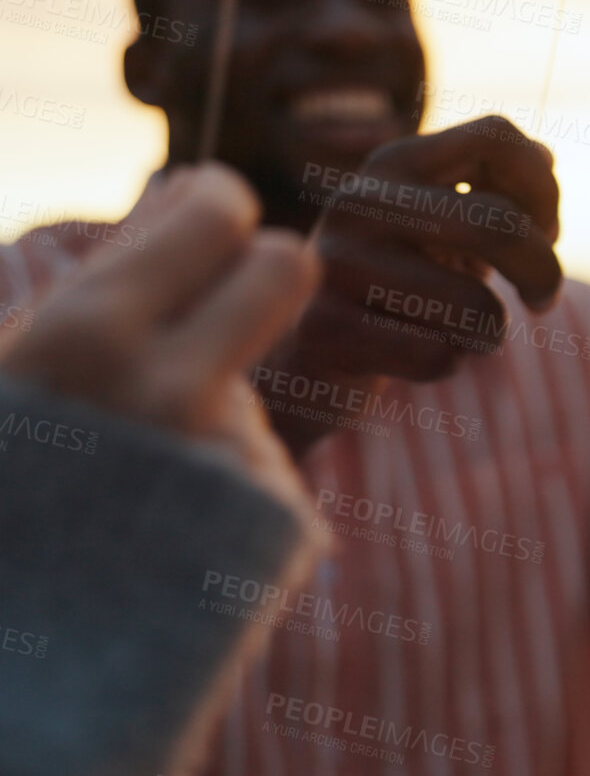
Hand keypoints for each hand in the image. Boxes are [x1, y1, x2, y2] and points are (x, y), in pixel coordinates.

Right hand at [0, 164, 319, 508]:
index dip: (210, 207)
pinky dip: (214, 480)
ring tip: (124, 474)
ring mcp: (232, 465)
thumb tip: (182, 194)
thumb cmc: (3, 487)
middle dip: (255, 267)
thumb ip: (93, 284)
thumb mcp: (10, 373)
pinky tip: (153, 527)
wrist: (11, 672)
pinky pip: (253, 461)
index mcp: (85, 339)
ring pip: (251, 378)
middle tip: (214, 289)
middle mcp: (177, 395)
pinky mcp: (272, 529)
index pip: (217, 214)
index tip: (197, 214)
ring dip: (208, 402)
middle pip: (285, 267)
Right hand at [277, 115, 562, 384]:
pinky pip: (438, 355)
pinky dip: (446, 364)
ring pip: (475, 308)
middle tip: (543, 299)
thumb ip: (496, 190)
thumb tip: (545, 155)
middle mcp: (361, 199)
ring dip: (488, 333)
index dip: (544, 187)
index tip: (547, 231)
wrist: (307, 353)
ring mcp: (336, 263)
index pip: (497, 135)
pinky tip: (412, 354)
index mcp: (396, 162)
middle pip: (498, 223)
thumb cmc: (400, 282)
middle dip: (543, 271)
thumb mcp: (448, 227)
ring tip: (458, 332)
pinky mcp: (323, 329)